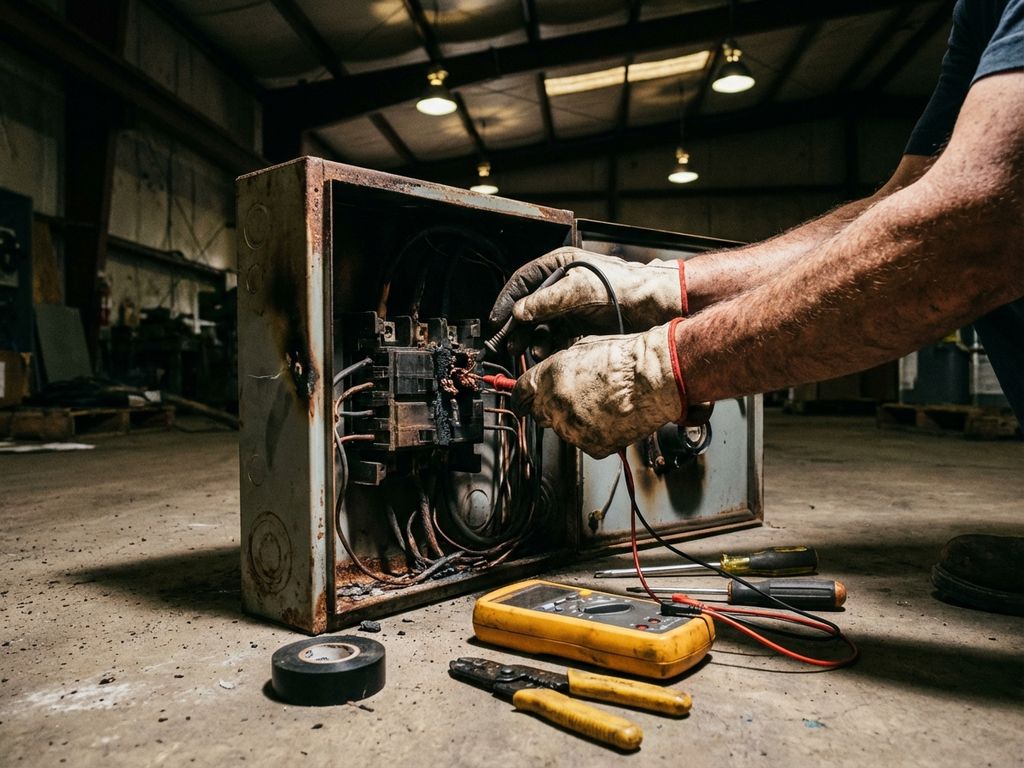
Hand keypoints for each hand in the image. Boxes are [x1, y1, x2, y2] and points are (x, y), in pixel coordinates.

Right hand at [489, 248, 685, 343]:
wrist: (656, 304)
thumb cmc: (624, 286)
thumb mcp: (581, 289)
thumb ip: (548, 300)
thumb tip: (520, 312)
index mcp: (558, 266)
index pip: (522, 282)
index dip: (507, 302)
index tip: (496, 322)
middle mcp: (561, 286)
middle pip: (529, 308)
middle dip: (519, 328)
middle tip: (510, 345)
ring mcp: (571, 307)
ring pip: (542, 326)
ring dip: (534, 340)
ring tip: (533, 352)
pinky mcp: (580, 326)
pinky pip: (557, 338)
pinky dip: (550, 348)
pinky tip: (548, 355)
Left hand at [510, 321, 685, 458]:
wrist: (653, 380)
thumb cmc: (625, 360)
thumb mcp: (582, 350)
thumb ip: (558, 368)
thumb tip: (550, 376)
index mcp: (549, 378)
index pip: (519, 395)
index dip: (520, 398)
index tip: (521, 402)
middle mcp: (555, 405)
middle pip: (540, 414)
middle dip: (551, 407)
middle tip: (576, 397)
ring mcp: (572, 429)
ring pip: (563, 430)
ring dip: (574, 420)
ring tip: (602, 404)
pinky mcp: (591, 446)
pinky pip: (585, 442)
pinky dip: (594, 434)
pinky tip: (610, 417)